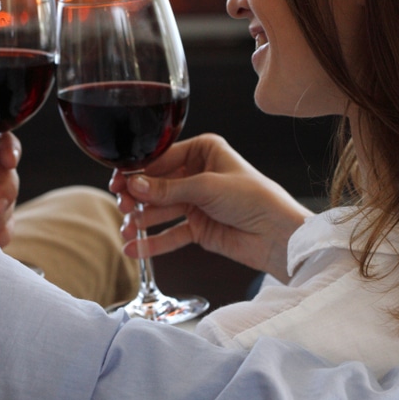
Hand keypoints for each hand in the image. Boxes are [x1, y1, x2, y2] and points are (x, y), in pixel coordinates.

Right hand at [109, 133, 310, 281]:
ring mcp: (197, 202)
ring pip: (160, 210)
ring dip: (142, 221)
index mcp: (204, 151)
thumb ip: (168, 189)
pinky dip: (153, 243)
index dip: (139, 171)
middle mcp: (198, 174)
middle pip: (157, 185)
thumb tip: (134, 185)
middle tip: (123, 206)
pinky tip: (135, 248)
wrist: (278, 235)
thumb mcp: (208, 187)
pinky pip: (170, 234)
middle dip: (138, 197)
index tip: (119, 182)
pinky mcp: (199, 228)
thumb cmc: (256, 198)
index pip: (162, 158)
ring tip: (127, 230)